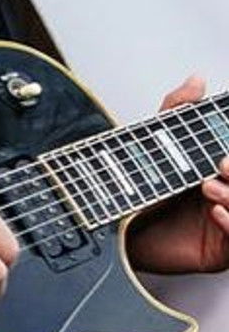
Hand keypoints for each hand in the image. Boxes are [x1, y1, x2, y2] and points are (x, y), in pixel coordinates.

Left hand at [126, 75, 228, 273]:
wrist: (114, 224)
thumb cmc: (137, 184)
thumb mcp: (157, 139)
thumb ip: (177, 109)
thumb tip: (197, 79)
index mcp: (219, 169)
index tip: (223, 152)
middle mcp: (225, 194)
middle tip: (222, 164)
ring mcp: (225, 223)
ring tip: (209, 188)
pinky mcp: (219, 251)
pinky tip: (216, 212)